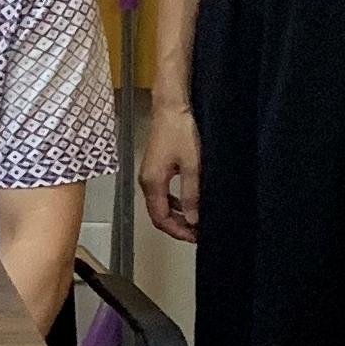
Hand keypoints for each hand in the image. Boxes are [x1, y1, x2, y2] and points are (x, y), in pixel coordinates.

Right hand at [138, 99, 201, 243]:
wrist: (171, 107)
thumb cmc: (180, 131)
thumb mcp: (192, 166)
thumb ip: (191, 195)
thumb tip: (193, 219)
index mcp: (153, 183)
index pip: (161, 219)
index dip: (178, 232)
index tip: (195, 237)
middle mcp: (147, 181)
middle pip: (158, 215)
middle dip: (177, 227)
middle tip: (197, 234)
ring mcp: (149, 174)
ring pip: (160, 205)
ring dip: (176, 216)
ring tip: (195, 222)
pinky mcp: (155, 168)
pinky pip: (162, 194)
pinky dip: (174, 204)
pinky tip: (188, 203)